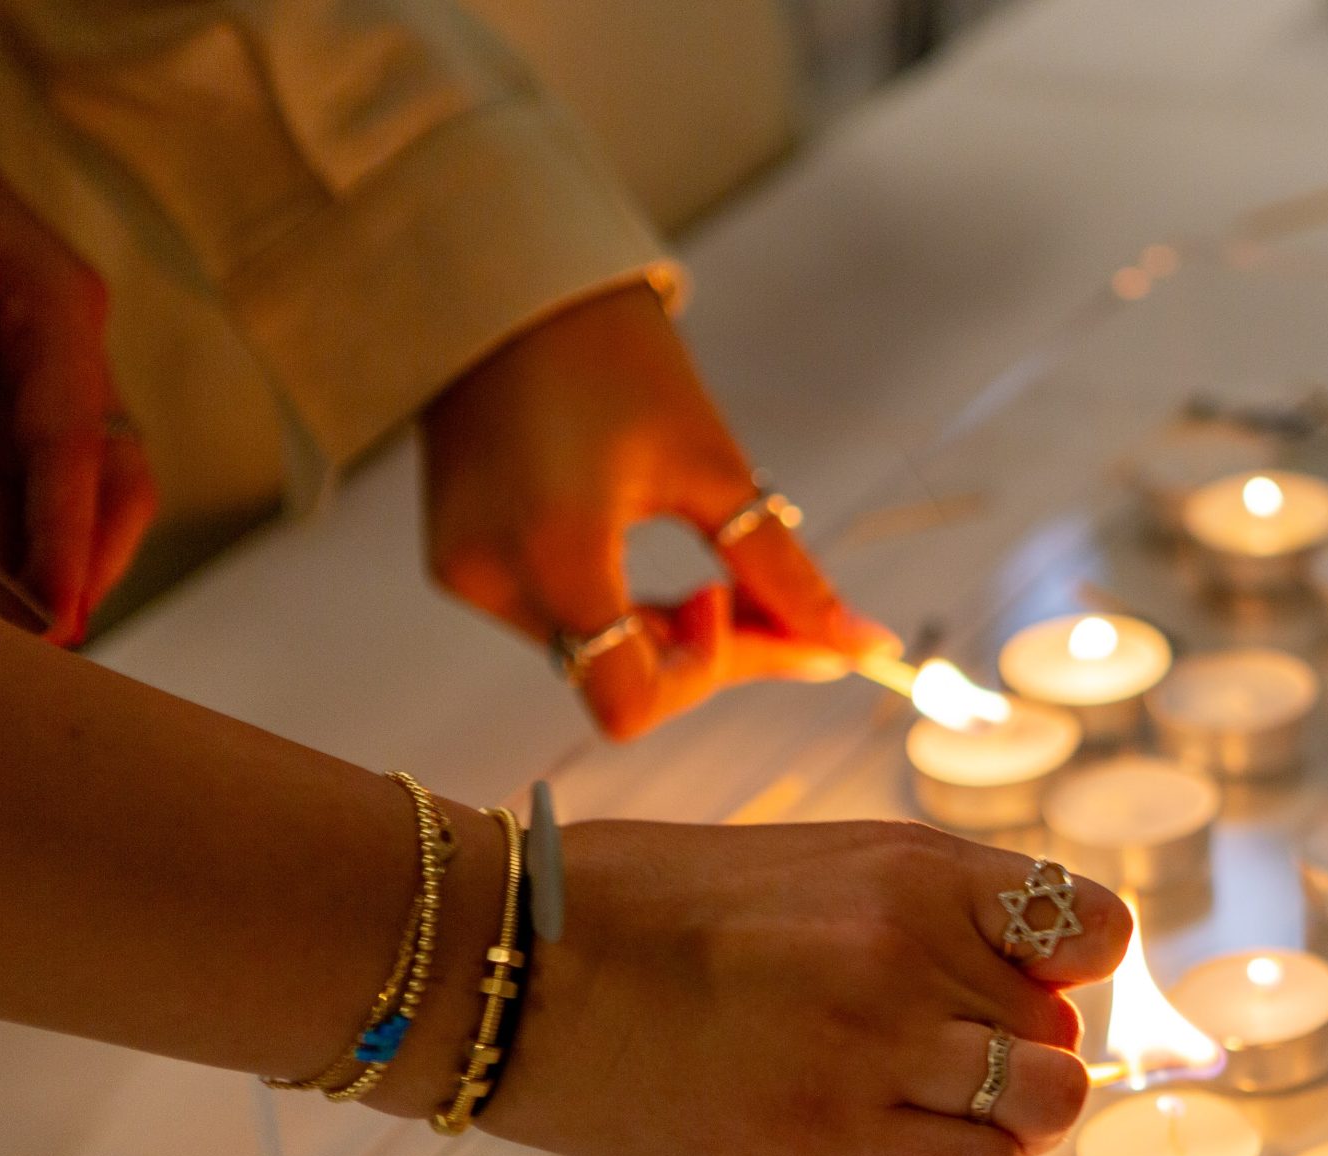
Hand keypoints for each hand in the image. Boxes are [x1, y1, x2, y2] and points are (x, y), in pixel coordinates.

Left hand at [0, 103, 154, 641]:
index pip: (75, 442)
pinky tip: (4, 586)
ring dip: (60, 554)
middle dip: (93, 556)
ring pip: (80, 484)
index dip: (69, 538)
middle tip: (57, 635)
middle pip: (115, 470)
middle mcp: (66, 338)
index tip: (57, 615)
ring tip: (35, 628)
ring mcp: (35, 364)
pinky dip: (18, 533)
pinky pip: (25, 476)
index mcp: (53, 301)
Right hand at [421, 281, 895, 739]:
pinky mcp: (458, 561)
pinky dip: (619, 614)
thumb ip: (786, 577)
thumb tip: (869, 649)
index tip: (751, 606)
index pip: (632, 699)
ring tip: (720, 578)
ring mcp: (465, 574)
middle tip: (779, 610)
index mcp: (555, 552)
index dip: (712, 672)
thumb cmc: (616, 356)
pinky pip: (560, 622)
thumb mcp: (714, 470)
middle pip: (618, 681)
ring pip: (592, 658)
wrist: (508, 285)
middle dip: (709, 654)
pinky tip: (660, 571)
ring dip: (667, 638)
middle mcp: (493, 577)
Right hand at [480, 820, 1131, 1155]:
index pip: (1095, 928)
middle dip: (1019, 1052)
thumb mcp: (815, 867)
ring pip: (1047, 1103)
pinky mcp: (834, 1130)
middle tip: (940, 1060)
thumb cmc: (649, 911)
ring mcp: (880, 1040)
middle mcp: (915, 946)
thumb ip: (922, 915)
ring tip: (935, 1110)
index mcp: (915, 867)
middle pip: (1062, 1028)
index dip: (1075, 971)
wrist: (526, 964)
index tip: (1028, 986)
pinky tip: (899, 1148)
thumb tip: (1010, 985)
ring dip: (1010, 1118)